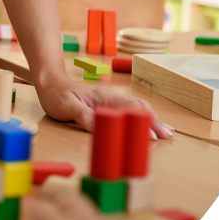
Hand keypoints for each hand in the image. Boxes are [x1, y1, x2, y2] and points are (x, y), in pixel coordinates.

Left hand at [34, 75, 172, 138]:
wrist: (50, 82)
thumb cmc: (56, 94)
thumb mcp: (66, 107)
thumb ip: (84, 116)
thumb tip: (102, 128)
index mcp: (103, 97)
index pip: (129, 108)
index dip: (143, 122)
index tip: (152, 136)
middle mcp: (111, 97)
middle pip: (139, 108)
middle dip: (155, 121)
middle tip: (168, 136)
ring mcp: (110, 100)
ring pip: (137, 108)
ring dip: (152, 119)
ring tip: (166, 132)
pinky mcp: (107, 104)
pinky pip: (130, 110)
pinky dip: (143, 117)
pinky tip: (149, 124)